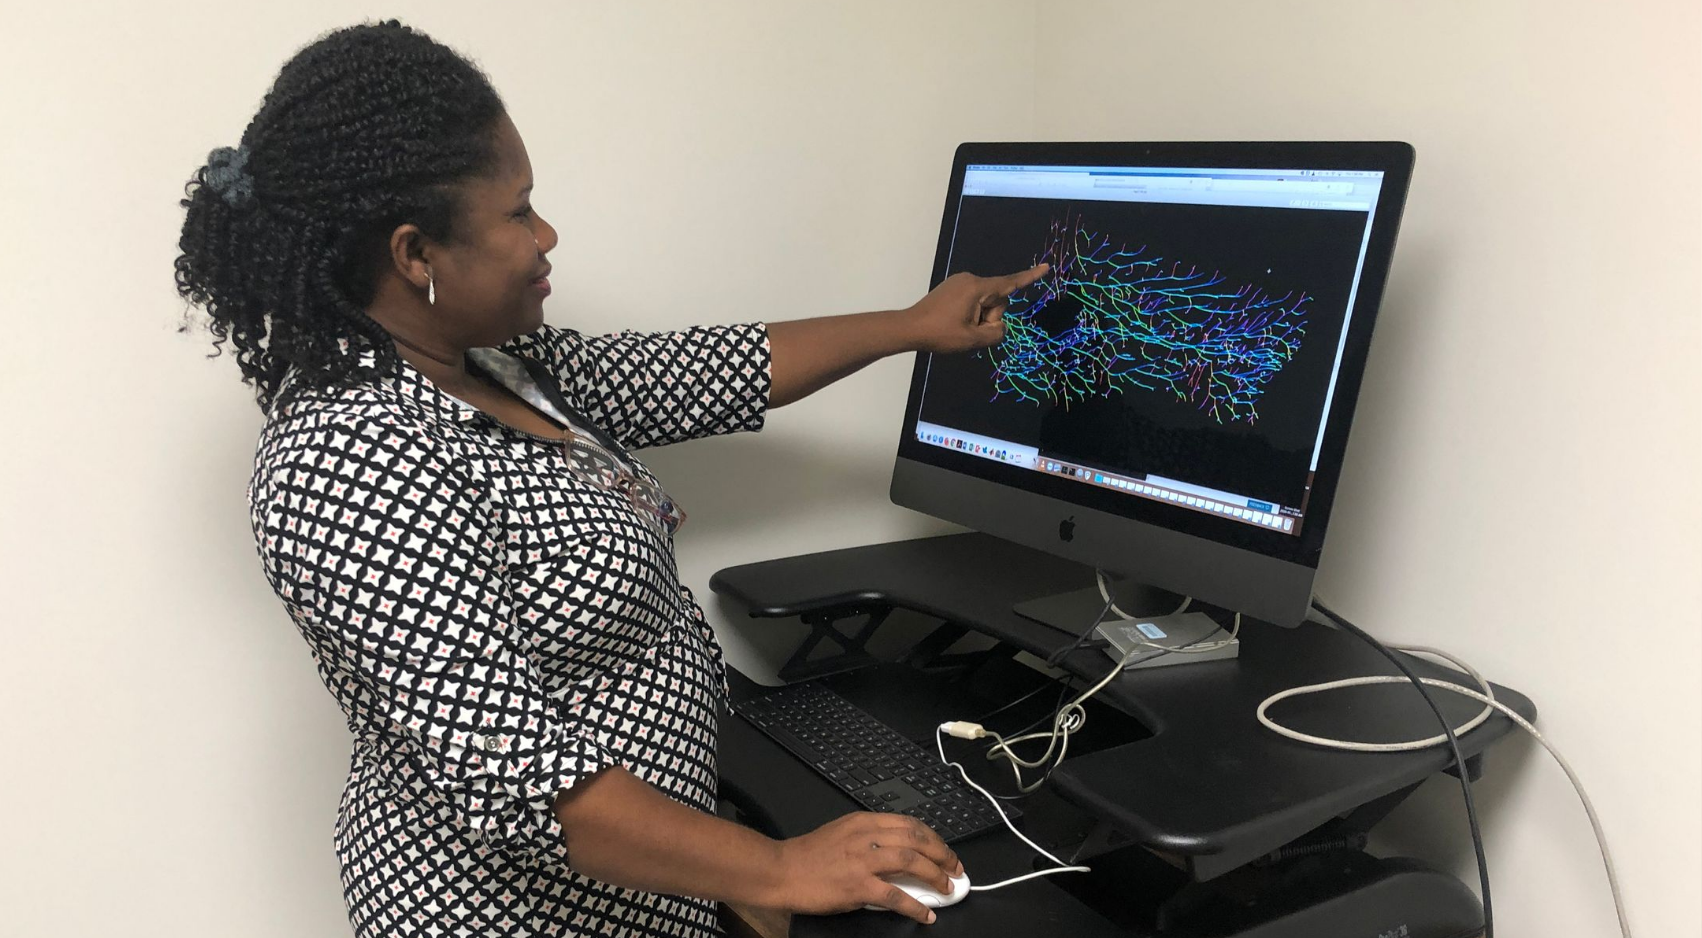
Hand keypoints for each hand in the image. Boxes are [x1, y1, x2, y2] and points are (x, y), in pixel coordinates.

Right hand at [772, 812, 963, 923]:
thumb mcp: (843, 833)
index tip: (945, 851)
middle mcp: (867, 836)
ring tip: (947, 889)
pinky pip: (895, 896)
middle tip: (956, 869)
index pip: (910, 825)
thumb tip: (901, 854)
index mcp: (865, 822)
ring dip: (935, 876)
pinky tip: (926, 914)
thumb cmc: (809, 855)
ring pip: (912, 862)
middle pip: (917, 840)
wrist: (782, 870)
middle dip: (943, 855)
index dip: (934, 838)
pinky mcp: (858, 886)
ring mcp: (863, 861)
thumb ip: (870, 839)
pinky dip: (915, 906)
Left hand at [904, 263, 1049, 353]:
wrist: (910, 328)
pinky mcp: (952, 288)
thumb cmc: (940, 334)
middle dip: (989, 317)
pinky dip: (970, 313)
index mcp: (977, 288)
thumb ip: (996, 333)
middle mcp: (970, 279)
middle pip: (995, 300)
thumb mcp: (973, 339)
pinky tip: (954, 322)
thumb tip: (1000, 326)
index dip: (1030, 277)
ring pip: (984, 302)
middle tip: (969, 330)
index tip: (1046, 267)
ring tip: (958, 327)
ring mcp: (959, 282)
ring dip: (978, 317)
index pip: (1009, 283)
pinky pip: (972, 301)